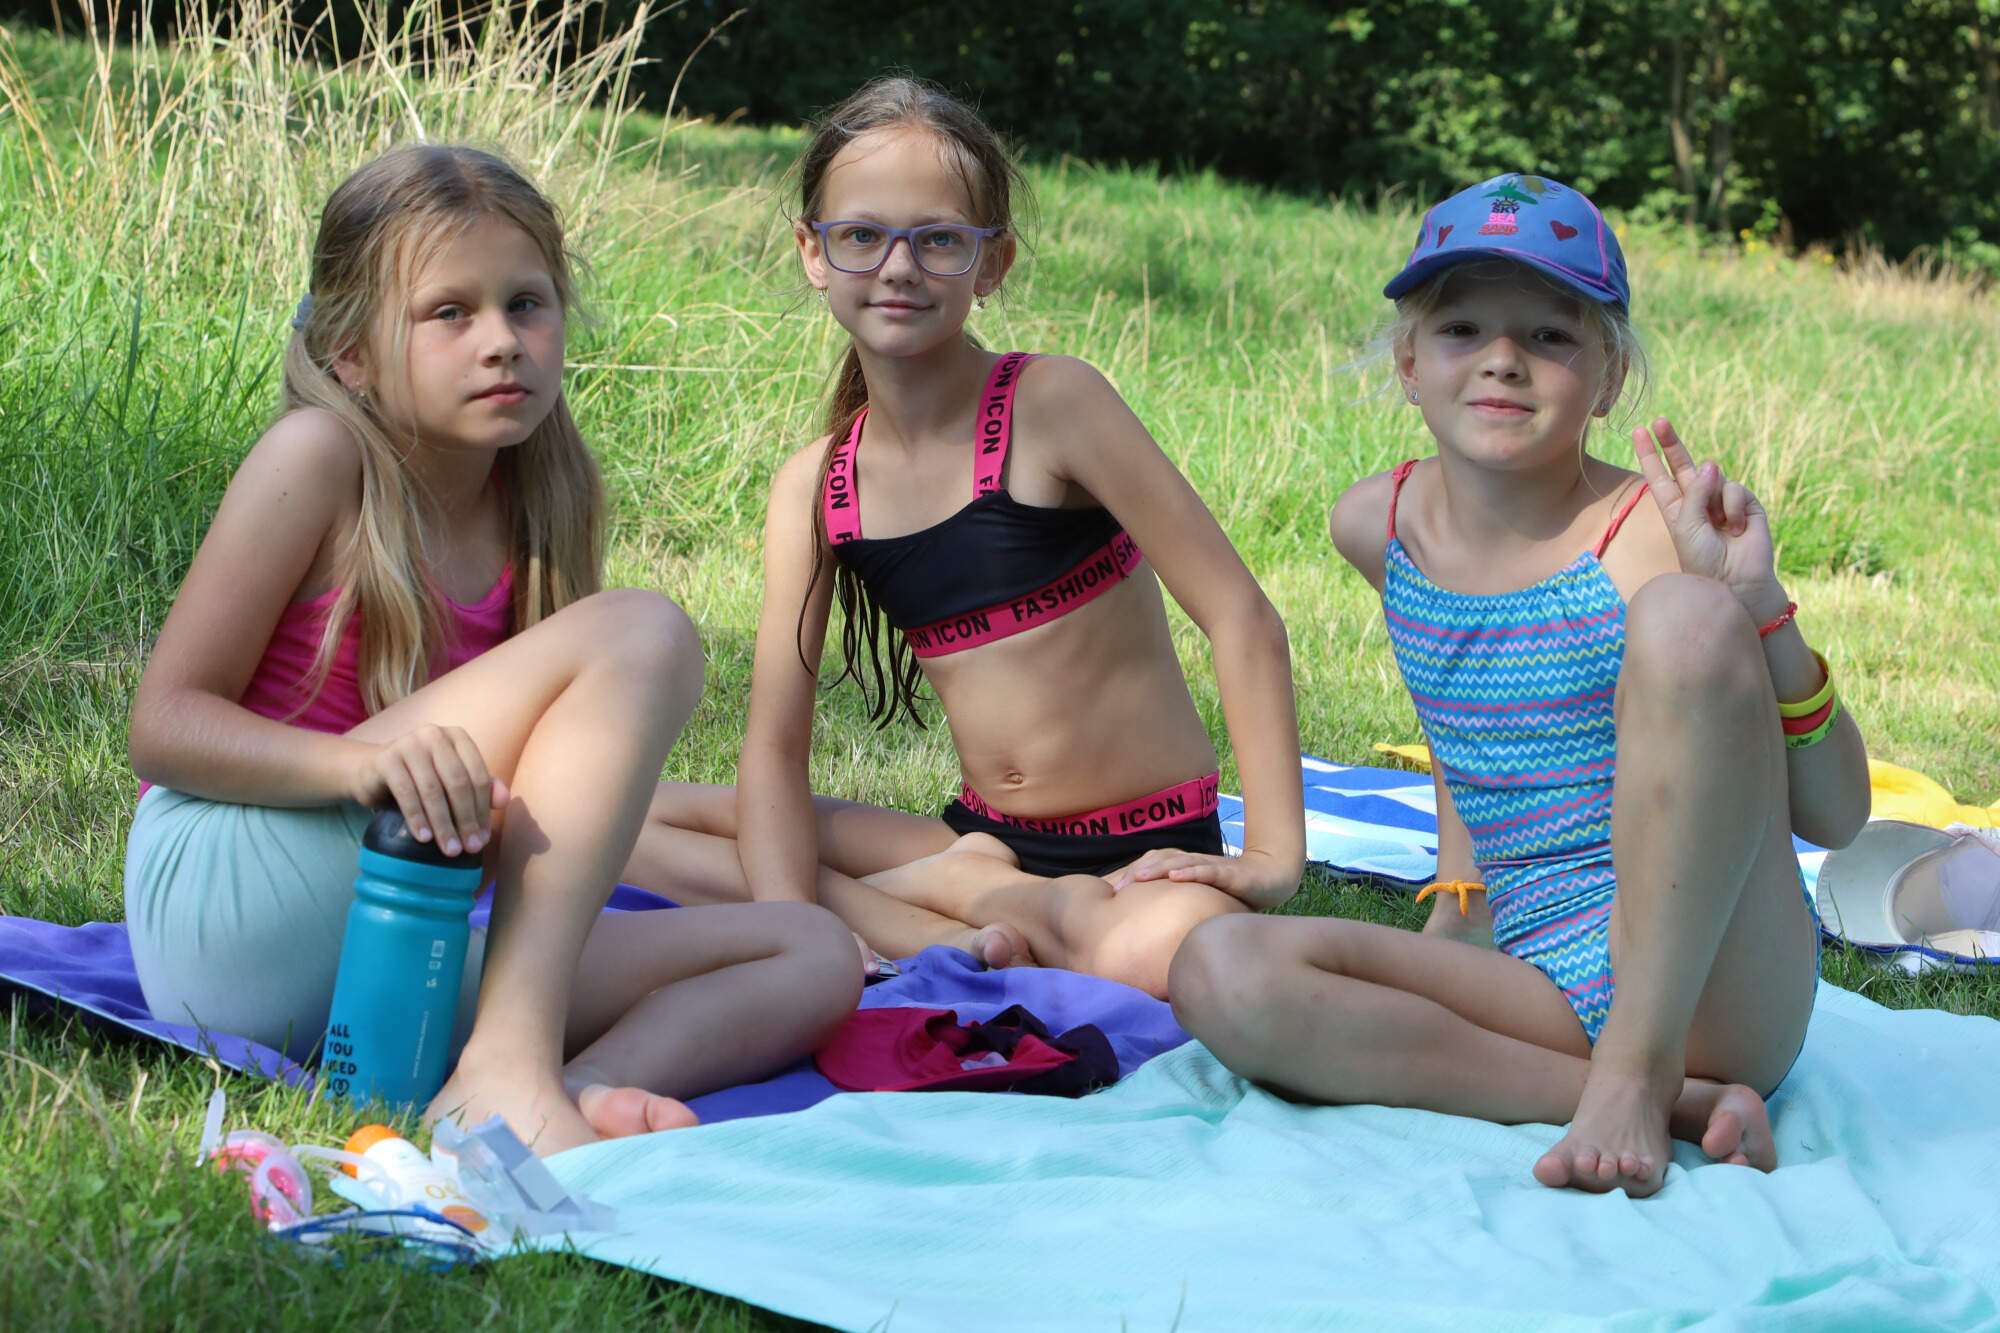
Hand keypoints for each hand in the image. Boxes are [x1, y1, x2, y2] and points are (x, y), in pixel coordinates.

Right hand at [347, 724, 507, 856]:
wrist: (372, 772)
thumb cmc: (420, 778)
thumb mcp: (451, 781)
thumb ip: (481, 787)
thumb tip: (504, 801)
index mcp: (458, 738)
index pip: (478, 777)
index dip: (482, 810)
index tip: (482, 839)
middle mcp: (435, 735)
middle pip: (458, 783)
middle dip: (466, 819)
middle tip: (469, 849)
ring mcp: (409, 744)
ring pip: (432, 790)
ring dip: (443, 824)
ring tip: (450, 850)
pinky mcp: (386, 759)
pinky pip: (406, 792)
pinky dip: (417, 818)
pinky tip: (424, 839)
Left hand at [1109, 847, 1299, 909]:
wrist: (1272, 877)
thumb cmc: (1233, 891)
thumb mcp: (1202, 900)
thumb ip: (1181, 909)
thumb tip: (1154, 935)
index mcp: (1185, 869)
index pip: (1153, 869)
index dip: (1131, 877)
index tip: (1109, 893)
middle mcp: (1194, 864)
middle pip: (1159, 863)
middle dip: (1136, 873)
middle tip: (1114, 889)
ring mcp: (1211, 866)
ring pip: (1180, 862)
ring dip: (1157, 868)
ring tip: (1137, 878)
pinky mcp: (1230, 873)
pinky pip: (1208, 869)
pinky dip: (1191, 871)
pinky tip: (1176, 876)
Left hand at [1631, 418, 1785, 615]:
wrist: (1736, 581)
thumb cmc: (1703, 560)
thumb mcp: (1686, 526)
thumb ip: (1694, 493)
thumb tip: (1710, 464)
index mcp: (1676, 509)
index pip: (1660, 476)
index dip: (1650, 455)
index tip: (1638, 432)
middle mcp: (1697, 501)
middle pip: (1683, 465)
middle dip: (1671, 443)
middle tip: (1659, 421)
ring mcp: (1722, 501)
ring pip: (1712, 477)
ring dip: (1712, 498)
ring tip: (1718, 526)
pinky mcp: (1746, 503)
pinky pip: (1734, 488)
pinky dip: (1732, 506)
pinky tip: (1736, 528)